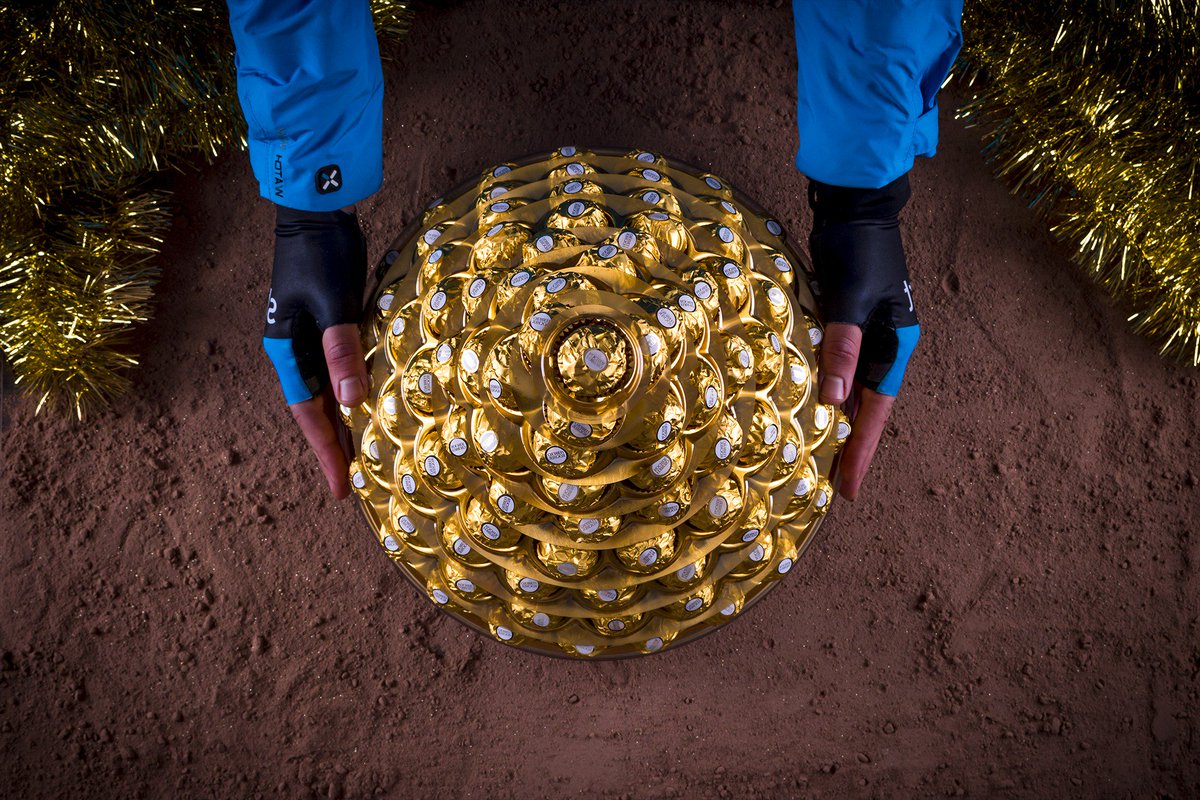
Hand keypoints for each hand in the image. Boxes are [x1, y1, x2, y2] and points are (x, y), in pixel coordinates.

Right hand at [262, 204, 368, 498]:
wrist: (316, 211)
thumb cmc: (320, 254)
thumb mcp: (332, 302)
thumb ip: (342, 350)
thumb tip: (351, 403)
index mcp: (286, 349)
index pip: (308, 413)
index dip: (325, 451)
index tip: (342, 488)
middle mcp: (294, 350)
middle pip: (315, 410)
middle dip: (333, 447)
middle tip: (353, 487)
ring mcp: (311, 338)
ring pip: (327, 394)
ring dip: (342, 424)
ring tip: (362, 458)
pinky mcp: (330, 326)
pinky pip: (339, 372)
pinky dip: (351, 395)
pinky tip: (368, 408)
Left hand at [807, 173, 920, 500]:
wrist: (855, 205)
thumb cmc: (856, 249)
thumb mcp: (849, 298)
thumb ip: (842, 346)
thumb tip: (834, 399)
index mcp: (897, 344)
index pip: (875, 410)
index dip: (861, 451)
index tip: (849, 490)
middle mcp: (887, 345)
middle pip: (866, 407)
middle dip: (851, 447)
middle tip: (833, 487)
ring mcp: (868, 335)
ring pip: (852, 391)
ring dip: (838, 422)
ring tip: (820, 459)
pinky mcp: (847, 323)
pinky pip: (839, 369)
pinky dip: (827, 392)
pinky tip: (809, 408)